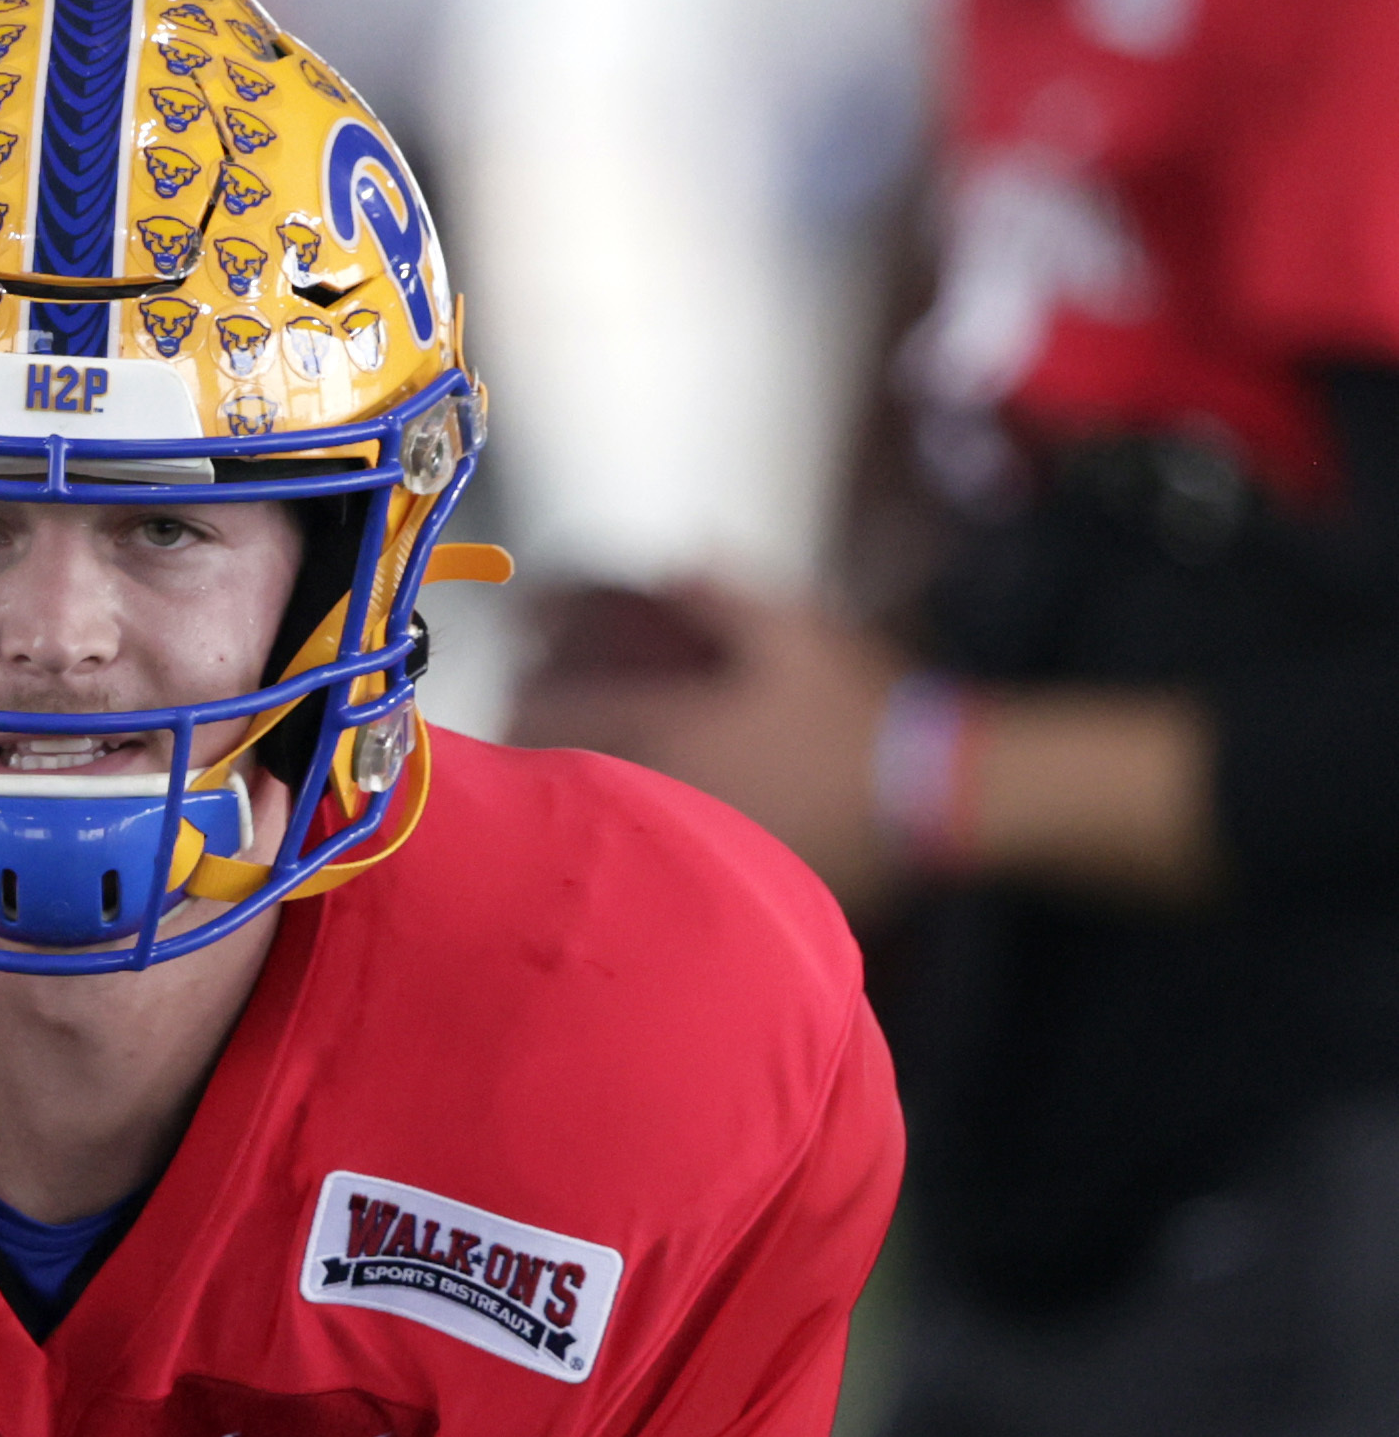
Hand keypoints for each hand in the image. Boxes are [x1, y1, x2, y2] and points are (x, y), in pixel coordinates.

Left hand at [504, 580, 908, 917]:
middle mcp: (668, 790)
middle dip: (527, 757)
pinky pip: (651, 868)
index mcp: (679, 728)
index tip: (511, 684)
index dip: (531, 697)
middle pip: (567, 782)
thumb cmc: (859, 712)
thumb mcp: (796, 636)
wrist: (931, 795)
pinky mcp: (720, 881)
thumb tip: (677, 556)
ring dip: (564, 807)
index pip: (573, 714)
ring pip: (598, 828)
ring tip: (541, 794)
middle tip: (505, 742)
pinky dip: (622, 849)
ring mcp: (688, 844)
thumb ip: (723, 597)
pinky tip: (616, 839)